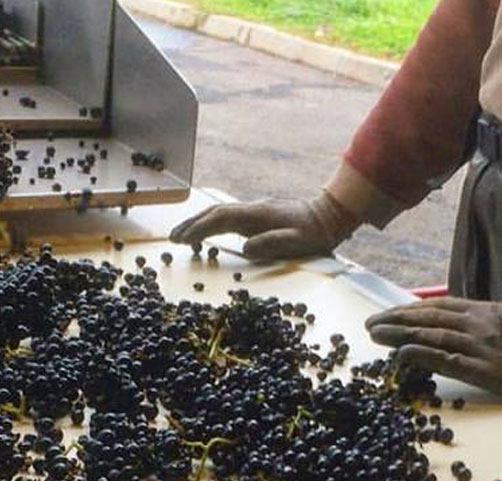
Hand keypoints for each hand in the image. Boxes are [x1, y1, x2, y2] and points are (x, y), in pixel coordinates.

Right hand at [169, 193, 359, 259]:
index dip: (199, 228)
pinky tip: (207, 231)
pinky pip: (228, 217)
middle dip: (192, 223)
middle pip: (214, 212)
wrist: (329, 215)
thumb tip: (245, 249)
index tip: (182, 239)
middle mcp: (252, 209)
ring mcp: (254, 210)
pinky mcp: (258, 215)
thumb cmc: (315, 233)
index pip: (221, 219)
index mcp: (258, 215)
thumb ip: (272, 244)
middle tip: (172, 238)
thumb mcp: (297, 242)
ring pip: (220, 213)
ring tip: (182, 235)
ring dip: (199, 222)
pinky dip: (212, 222)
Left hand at [366, 298, 501, 403]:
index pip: (436, 307)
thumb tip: (460, 321)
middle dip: (395, 320)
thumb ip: (484, 319)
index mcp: (482, 311)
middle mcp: (475, 324)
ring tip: (375, 335)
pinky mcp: (484, 368)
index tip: (388, 313)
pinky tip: (401, 353)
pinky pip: (446, 359)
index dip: (408, 309)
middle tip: (370, 324)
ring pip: (430, 335)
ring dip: (399, 334)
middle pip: (426, 318)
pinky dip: (421, 353)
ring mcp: (478, 346)